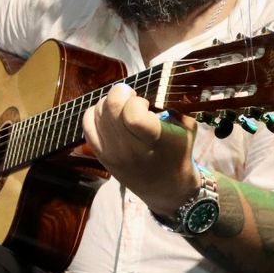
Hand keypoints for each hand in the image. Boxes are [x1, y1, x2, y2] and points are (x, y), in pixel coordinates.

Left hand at [81, 82, 200, 216]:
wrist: (166, 187)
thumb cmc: (179, 153)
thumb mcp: (186, 127)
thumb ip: (171, 104)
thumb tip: (153, 85)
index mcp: (153, 141)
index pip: (131, 113)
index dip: (135, 100)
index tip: (145, 102)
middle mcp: (129, 149)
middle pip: (110, 108)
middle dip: (121, 94)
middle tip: (132, 97)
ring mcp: (111, 153)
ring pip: (96, 112)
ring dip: (108, 102)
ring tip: (122, 108)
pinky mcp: (100, 155)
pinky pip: (87, 124)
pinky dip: (96, 113)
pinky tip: (110, 116)